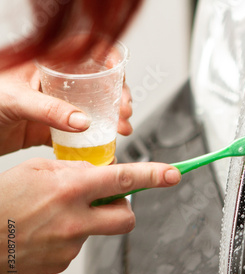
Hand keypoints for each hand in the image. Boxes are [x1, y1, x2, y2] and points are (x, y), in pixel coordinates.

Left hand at [0, 61, 132, 155]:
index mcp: (47, 67)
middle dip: (117, 98)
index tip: (121, 78)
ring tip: (121, 130)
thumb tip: (83, 121)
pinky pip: (79, 134)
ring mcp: (56, 108)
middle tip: (125, 112)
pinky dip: (94, 140)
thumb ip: (51, 110)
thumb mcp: (16, 98)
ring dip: (111, 120)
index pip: (86, 56)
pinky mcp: (51, 130)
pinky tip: (104, 144)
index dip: (109, 62)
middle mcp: (55, 86)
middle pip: (97, 86)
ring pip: (93, 111)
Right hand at [0, 158, 180, 273]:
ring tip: (53, 217)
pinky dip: (67, 238)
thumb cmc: (0, 199)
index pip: (124, 180)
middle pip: (126, 218)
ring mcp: (69, 245)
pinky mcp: (60, 263)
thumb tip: (102, 172)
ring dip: (86, 221)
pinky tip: (44, 232)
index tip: (174, 174)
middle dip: (123, 209)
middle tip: (106, 202)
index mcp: (70, 189)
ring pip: (97, 231)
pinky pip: (76, 247)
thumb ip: (76, 170)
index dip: (154, 176)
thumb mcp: (37, 169)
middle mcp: (74, 219)